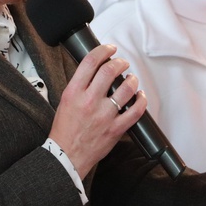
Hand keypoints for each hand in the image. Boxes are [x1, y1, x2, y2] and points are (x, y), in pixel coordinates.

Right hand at [48, 44, 145, 177]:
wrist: (66, 155)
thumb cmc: (65, 130)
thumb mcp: (65, 100)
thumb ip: (79, 86)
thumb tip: (95, 71)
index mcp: (74, 92)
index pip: (90, 62)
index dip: (103, 51)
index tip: (110, 49)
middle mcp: (89, 101)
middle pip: (110, 71)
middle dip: (120, 62)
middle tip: (123, 63)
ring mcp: (104, 115)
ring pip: (126, 88)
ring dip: (132, 79)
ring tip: (131, 79)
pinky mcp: (116, 128)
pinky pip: (135, 110)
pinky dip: (141, 100)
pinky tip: (140, 96)